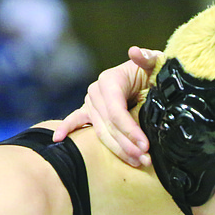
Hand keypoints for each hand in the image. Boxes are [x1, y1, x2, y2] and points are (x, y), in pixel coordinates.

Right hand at [52, 46, 159, 166]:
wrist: (148, 76)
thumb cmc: (153, 72)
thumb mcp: (157, 64)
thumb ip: (149, 58)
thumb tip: (135, 52)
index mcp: (110, 80)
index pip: (116, 111)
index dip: (130, 130)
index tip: (145, 145)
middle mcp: (96, 91)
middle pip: (109, 125)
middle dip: (127, 145)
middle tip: (144, 160)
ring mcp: (91, 102)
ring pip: (101, 132)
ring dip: (117, 150)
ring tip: (136, 162)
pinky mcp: (89, 111)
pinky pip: (76, 120)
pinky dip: (67, 128)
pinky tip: (58, 138)